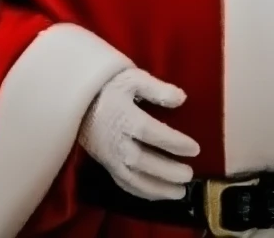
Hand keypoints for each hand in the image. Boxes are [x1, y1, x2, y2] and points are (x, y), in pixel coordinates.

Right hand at [78, 67, 199, 200]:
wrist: (79, 98)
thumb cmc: (110, 85)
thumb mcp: (133, 78)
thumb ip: (157, 89)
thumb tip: (182, 98)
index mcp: (124, 117)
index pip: (151, 133)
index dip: (173, 143)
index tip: (194, 148)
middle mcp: (115, 141)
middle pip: (142, 161)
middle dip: (167, 171)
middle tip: (189, 174)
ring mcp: (109, 156)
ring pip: (133, 178)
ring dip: (157, 189)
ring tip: (179, 192)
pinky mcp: (106, 164)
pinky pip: (123, 183)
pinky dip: (141, 192)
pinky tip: (157, 194)